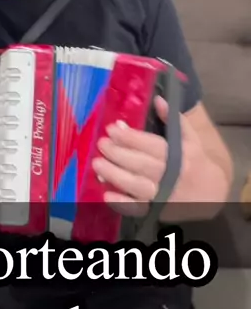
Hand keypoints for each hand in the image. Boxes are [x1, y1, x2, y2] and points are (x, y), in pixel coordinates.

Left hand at [92, 96, 206, 217]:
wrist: (211, 195)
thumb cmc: (196, 162)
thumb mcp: (191, 139)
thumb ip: (174, 119)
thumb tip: (158, 99)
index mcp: (179, 155)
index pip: (151, 145)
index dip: (130, 137)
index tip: (112, 128)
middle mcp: (171, 175)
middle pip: (140, 164)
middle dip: (118, 153)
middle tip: (101, 143)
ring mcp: (163, 194)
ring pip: (136, 185)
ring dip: (115, 175)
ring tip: (96, 163)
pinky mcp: (156, 210)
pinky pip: (137, 208)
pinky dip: (122, 203)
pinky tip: (106, 194)